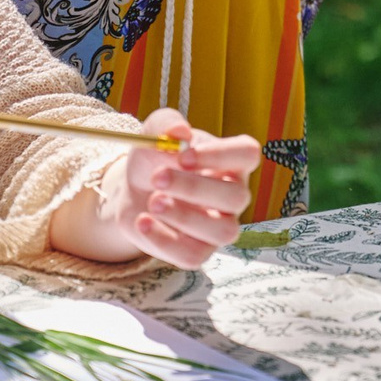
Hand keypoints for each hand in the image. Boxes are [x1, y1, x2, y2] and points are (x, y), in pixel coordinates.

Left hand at [100, 112, 260, 270]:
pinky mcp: (198, 251)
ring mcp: (219, 226)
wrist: (133, 191)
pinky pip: (193, 256)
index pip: (247, 154)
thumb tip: (179, 132)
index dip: (220, 155)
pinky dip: (164, 240)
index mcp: (231, 160)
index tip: (183, 155)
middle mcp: (233, 195)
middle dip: (194, 188)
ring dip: (185, 217)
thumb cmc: (155, 157)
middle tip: (157, 177)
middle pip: (237, 196)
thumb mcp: (155, 132)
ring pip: (223, 232)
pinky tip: (143, 221)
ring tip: (152, 202)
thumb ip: (166, 124)